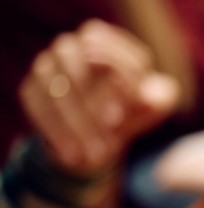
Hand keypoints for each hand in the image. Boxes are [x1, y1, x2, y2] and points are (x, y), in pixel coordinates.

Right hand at [18, 20, 180, 175]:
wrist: (96, 138)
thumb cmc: (130, 114)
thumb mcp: (150, 108)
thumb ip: (156, 99)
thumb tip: (152, 99)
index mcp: (105, 41)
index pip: (109, 54)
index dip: (117, 84)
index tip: (120, 117)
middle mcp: (72, 46)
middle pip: (79, 70)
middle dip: (94, 105)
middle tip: (109, 135)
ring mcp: (47, 64)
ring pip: (56, 90)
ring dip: (77, 124)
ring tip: (97, 154)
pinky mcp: (31, 88)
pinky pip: (39, 107)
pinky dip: (57, 133)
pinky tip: (73, 155)